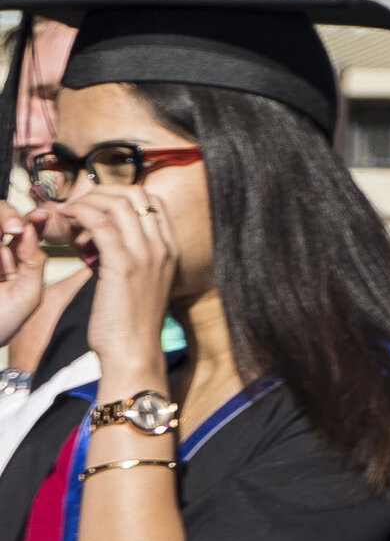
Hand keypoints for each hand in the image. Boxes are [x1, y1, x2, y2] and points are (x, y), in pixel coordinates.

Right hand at [0, 204, 40, 348]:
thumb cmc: (2, 323)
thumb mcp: (28, 293)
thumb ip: (33, 261)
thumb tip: (31, 229)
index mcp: (13, 259)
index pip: (22, 229)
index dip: (30, 218)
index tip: (40, 216)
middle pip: (0, 216)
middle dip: (7, 215)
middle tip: (16, 227)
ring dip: (0, 222)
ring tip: (7, 237)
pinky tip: (0, 259)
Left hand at [66, 183, 177, 388]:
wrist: (133, 349)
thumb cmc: (131, 321)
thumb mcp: (142, 283)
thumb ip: (131, 257)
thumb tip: (102, 239)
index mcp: (171, 249)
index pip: (154, 202)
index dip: (123, 194)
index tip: (99, 203)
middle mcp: (162, 247)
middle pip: (137, 195)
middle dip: (104, 191)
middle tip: (80, 202)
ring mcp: (145, 254)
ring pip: (118, 205)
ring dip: (88, 201)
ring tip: (69, 211)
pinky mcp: (122, 264)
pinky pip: (101, 224)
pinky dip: (81, 215)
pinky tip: (68, 220)